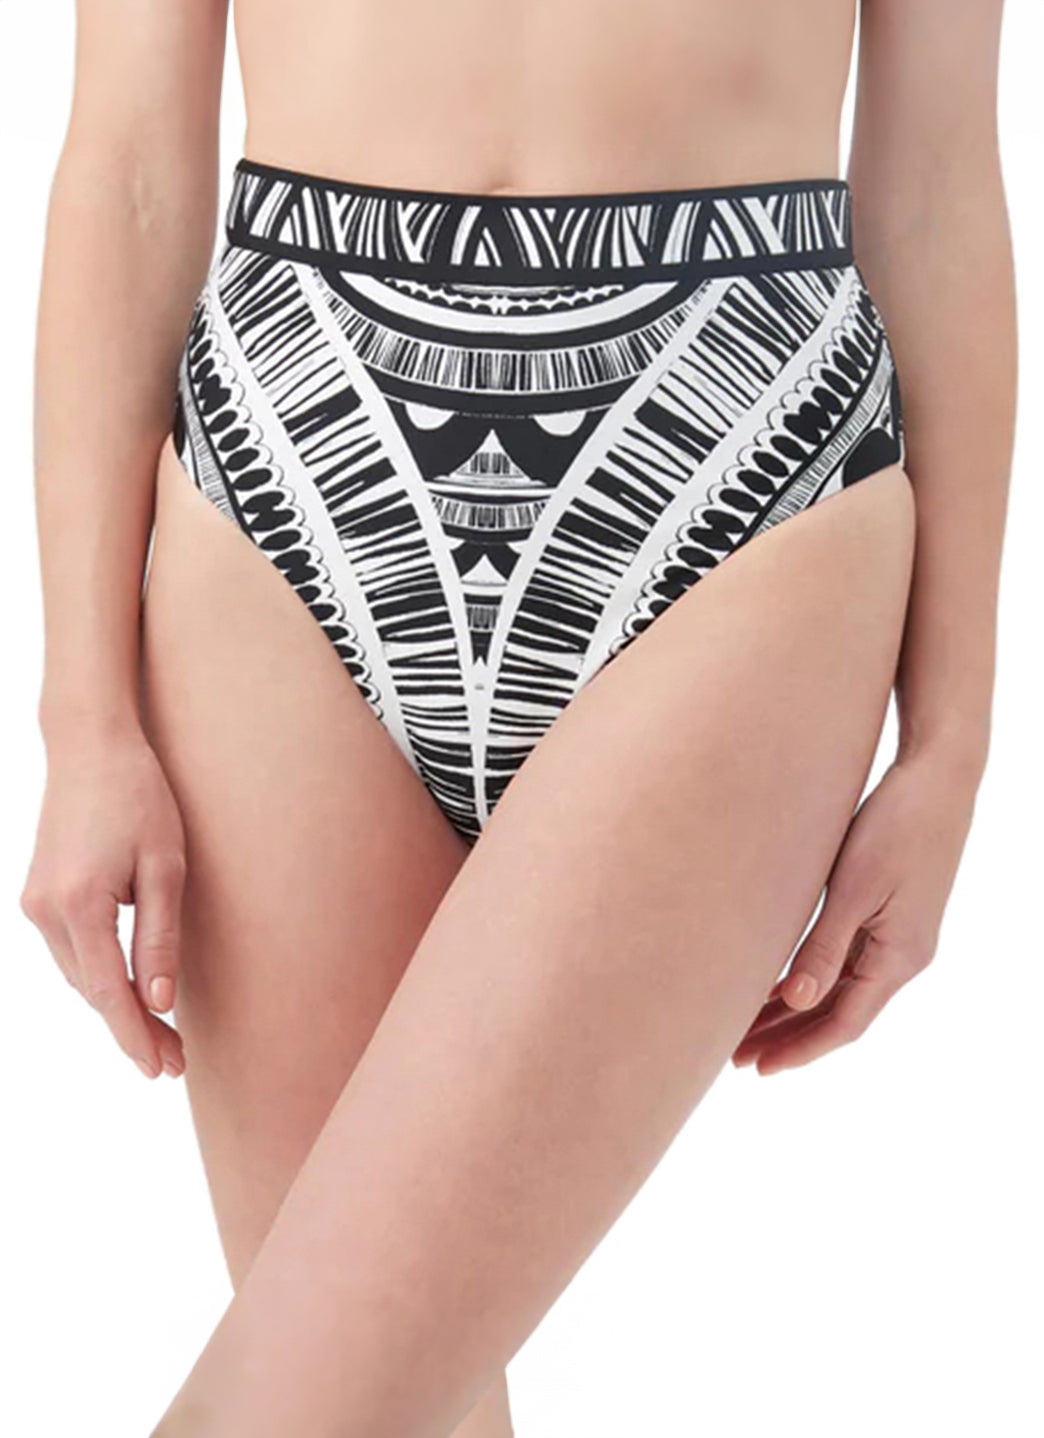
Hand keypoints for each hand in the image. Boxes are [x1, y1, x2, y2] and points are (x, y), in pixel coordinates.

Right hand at [21, 728, 186, 1078]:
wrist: (90, 747)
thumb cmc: (139, 798)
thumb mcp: (166, 867)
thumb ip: (159, 938)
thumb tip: (159, 1002)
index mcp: (80, 905)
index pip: (109, 993)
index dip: (137, 1036)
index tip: (163, 1069)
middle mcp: (46, 911)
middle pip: (91, 991)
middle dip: (133, 1027)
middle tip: (176, 1061)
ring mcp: (34, 903)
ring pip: (79, 974)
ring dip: (115, 1003)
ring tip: (161, 1033)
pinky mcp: (37, 894)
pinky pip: (71, 950)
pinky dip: (98, 974)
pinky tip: (128, 988)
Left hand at [732, 746, 980, 1073]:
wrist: (937, 779)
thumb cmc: (894, 826)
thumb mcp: (852, 889)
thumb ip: (824, 947)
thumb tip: (795, 1002)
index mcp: (898, 957)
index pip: (844, 1023)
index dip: (800, 1048)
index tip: (760, 1068)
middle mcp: (902, 956)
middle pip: (839, 1013)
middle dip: (789, 1037)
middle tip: (739, 1059)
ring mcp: (897, 937)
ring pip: (840, 990)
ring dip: (795, 1011)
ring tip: (747, 1028)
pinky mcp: (888, 914)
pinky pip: (846, 963)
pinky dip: (811, 978)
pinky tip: (778, 984)